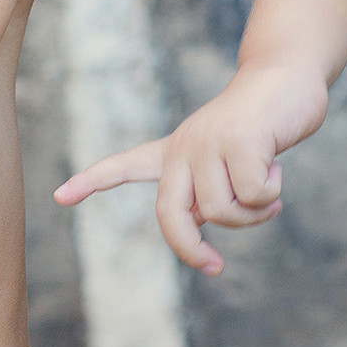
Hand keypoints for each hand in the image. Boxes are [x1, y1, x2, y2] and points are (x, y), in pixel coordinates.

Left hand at [53, 64, 328, 275]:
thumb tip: (198, 224)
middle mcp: (184, 146)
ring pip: (220, 211)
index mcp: (174, 151)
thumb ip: (206, 190)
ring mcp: (209, 142)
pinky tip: (277, 169)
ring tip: (270, 194)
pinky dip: (270, 196)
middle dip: (190, 250)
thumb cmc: (258, 127)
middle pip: (171, 215)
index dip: (91, 181)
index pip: (124, 166)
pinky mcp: (241, 140)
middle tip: (214, 267)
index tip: (59, 196)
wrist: (287, 78)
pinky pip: (252, 195)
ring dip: (252, 216)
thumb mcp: (223, 162)